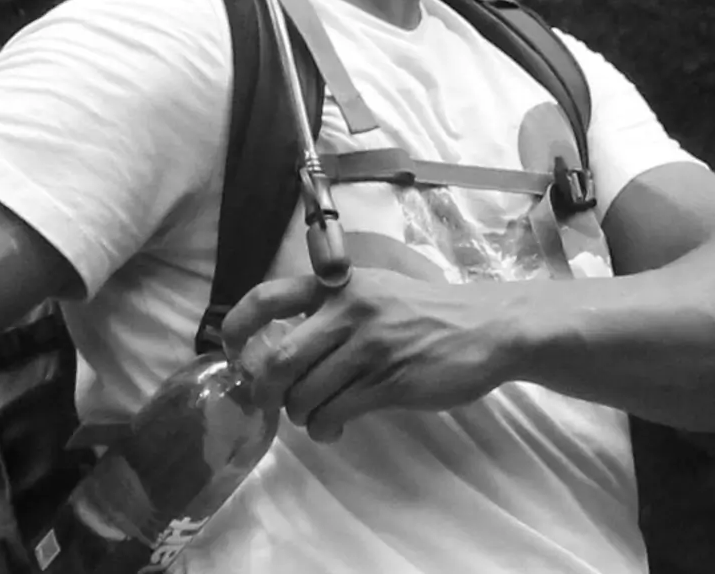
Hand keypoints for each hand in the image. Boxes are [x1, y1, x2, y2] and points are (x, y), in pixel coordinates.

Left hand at [220, 268, 515, 443]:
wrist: (484, 328)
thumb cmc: (424, 311)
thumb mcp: (373, 292)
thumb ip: (330, 310)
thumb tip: (279, 347)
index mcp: (338, 284)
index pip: (268, 298)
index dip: (236, 327)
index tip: (230, 351)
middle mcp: (348, 310)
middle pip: (277, 361)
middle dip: (266, 392)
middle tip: (274, 402)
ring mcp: (368, 347)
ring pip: (303, 396)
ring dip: (302, 416)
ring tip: (319, 414)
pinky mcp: (387, 382)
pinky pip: (333, 415)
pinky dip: (326, 429)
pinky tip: (337, 426)